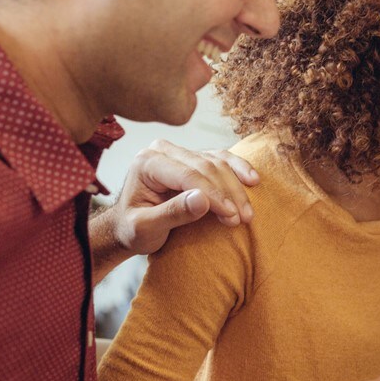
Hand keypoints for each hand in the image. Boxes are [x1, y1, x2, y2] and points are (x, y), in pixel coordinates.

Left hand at [104, 139, 259, 256]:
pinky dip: (239, 170)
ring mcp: (180, 152)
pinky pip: (222, 159)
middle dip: (228, 194)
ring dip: (236, 188)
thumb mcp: (144, 228)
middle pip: (207, 167)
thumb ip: (172, 213)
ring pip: (218, 163)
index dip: (214, 195)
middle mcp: (164, 150)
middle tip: (242, 219)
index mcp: (148, 162)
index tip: (231, 216)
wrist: (127, 227)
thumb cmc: (132, 229)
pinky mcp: (194, 158)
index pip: (189, 174)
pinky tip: (252, 181)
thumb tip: (203, 200)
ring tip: (246, 213)